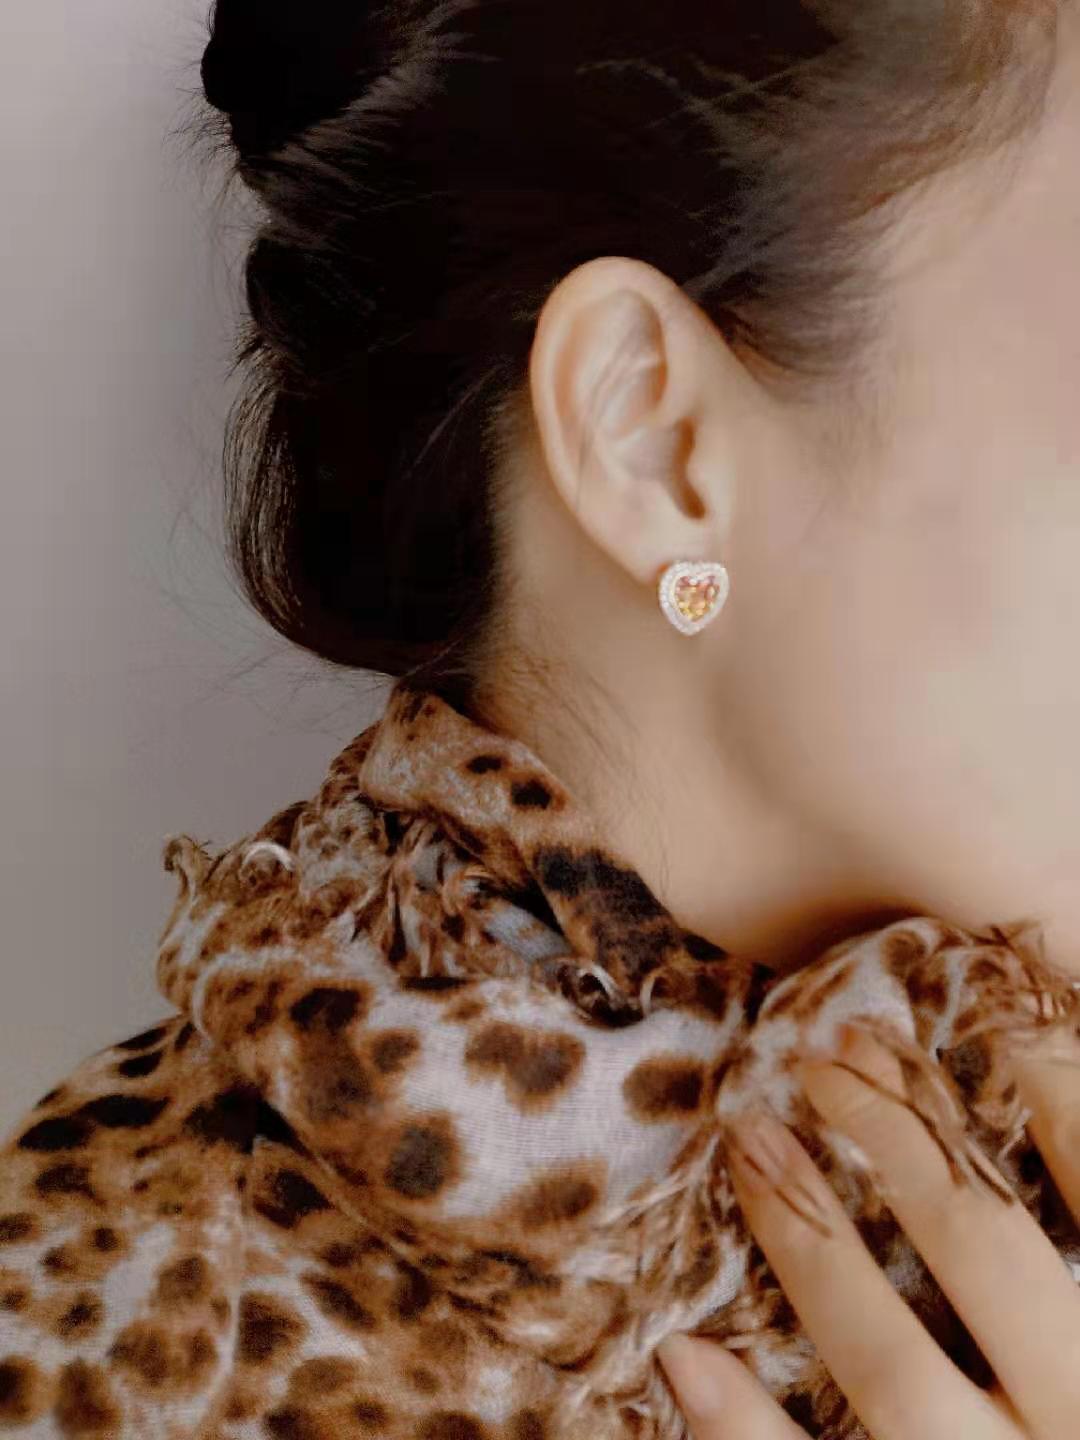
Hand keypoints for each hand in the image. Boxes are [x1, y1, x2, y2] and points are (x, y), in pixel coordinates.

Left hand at [660, 1026, 1079, 1437]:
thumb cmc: (1074, 1410)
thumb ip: (1069, 1230)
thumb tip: (997, 1124)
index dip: (1042, 1071)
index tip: (967, 999)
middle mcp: (1075, 1416)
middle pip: (984, 1246)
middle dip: (897, 1135)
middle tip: (825, 1056)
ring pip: (891, 1365)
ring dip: (809, 1247)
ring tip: (748, 1146)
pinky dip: (745, 1427)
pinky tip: (684, 1355)